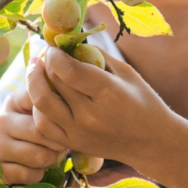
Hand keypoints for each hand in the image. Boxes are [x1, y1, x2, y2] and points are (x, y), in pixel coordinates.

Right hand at [0, 87, 66, 184]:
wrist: (20, 160)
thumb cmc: (42, 130)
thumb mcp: (48, 111)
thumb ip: (56, 102)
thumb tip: (65, 98)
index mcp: (13, 101)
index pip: (44, 105)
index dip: (61, 118)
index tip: (66, 122)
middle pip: (42, 132)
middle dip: (58, 142)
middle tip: (58, 144)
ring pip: (39, 156)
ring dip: (49, 159)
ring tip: (46, 155)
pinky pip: (29, 175)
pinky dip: (37, 175)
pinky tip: (33, 168)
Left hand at [24, 47, 175, 164]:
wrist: (152, 142)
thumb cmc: (143, 102)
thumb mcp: (126, 73)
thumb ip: (97, 57)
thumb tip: (69, 43)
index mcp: (108, 93)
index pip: (68, 70)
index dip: (55, 56)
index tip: (54, 48)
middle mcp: (90, 115)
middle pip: (53, 84)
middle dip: (44, 64)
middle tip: (45, 56)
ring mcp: (79, 132)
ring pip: (41, 105)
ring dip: (34, 84)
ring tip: (37, 72)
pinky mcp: (73, 144)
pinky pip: (43, 126)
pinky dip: (37, 108)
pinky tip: (42, 96)